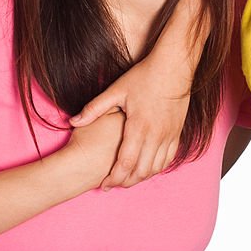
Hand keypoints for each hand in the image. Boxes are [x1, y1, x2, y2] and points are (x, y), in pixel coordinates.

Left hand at [69, 53, 191, 189]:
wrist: (175, 65)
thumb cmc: (145, 76)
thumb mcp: (117, 90)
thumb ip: (94, 108)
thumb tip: (72, 120)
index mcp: (139, 126)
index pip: (125, 163)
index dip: (114, 178)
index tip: (103, 184)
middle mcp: (156, 135)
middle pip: (141, 171)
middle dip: (126, 182)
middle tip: (113, 184)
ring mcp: (169, 134)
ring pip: (156, 168)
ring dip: (141, 177)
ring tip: (127, 178)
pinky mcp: (178, 132)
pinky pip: (168, 159)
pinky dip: (156, 168)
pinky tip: (146, 167)